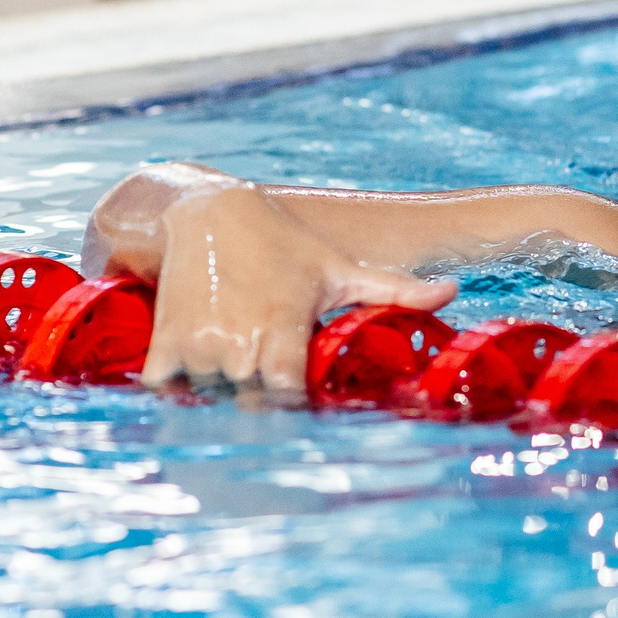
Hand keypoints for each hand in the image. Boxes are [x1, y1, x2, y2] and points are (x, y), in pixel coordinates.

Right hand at [137, 184, 455, 392]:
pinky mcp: (166, 341)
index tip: (299, 404)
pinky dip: (178, 393)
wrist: (207, 210)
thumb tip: (451, 291)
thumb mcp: (338, 269)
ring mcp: (199, 343)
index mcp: (284, 327)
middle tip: (269, 394)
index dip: (295, 407)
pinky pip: (167, 389)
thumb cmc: (283, 244)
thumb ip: (393, 289)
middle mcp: (239, 341)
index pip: (289, 397)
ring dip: (222, 398)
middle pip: (251, 406)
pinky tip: (196, 382)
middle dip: (261, 405)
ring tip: (238, 379)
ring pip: (211, 399)